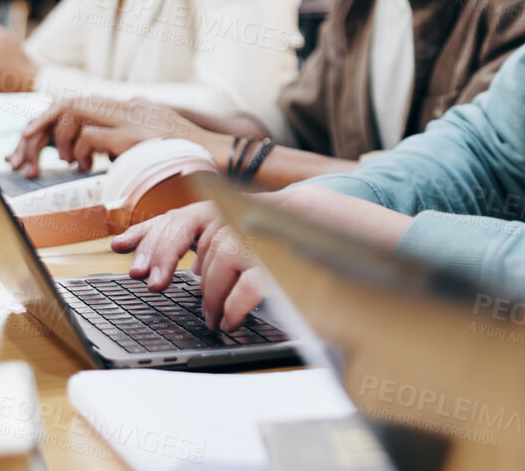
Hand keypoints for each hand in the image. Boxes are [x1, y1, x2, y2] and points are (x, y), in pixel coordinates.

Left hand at [9, 98, 230, 176]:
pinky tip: (82, 166)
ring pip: (72, 112)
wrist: (225, 161)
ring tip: (60, 162)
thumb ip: (129, 145)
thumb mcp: (156, 149)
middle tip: (24, 151)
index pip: (81, 103)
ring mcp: (132, 118)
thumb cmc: (195, 163)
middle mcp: (131, 106)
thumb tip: (102, 153)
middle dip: (39, 128)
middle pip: (68, 103)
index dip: (51, 122)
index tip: (34, 143)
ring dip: (56, 139)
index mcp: (135, 107)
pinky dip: (78, 151)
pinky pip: (88, 136)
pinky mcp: (132, 136)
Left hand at [112, 188, 413, 329]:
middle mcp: (270, 208)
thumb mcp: (288, 246)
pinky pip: (253, 276)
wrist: (401, 247)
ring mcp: (286, 226)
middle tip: (150, 281)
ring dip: (208, 289)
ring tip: (210, 314)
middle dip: (167, 251)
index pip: (198, 210)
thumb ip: (249, 252)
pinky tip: (231, 317)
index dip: (158, 229)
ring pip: (223, 250)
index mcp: (262, 207)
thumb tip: (199, 274)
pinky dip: (236, 301)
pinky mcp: (302, 250)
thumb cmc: (343, 255)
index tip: (123, 248)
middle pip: (200, 222)